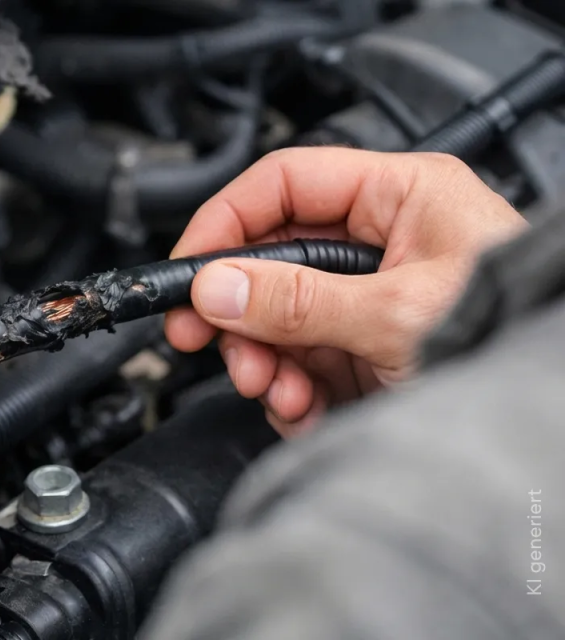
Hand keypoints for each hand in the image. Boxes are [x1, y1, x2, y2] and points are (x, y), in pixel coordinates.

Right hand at [166, 148, 526, 436]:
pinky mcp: (361, 351)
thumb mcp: (396, 316)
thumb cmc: (512, 338)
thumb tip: (216, 288)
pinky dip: (287, 391)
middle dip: (239, 311)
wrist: (551, 427)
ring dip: (261, 360)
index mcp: (400, 196)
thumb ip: (299, 300)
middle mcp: (379, 243)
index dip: (225, 221)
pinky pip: (298, 363)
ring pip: (276, 319)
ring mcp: (366, 301)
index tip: (187, 270)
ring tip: (274, 391)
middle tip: (205, 340)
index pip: (285, 183)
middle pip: (270, 260)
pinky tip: (302, 409)